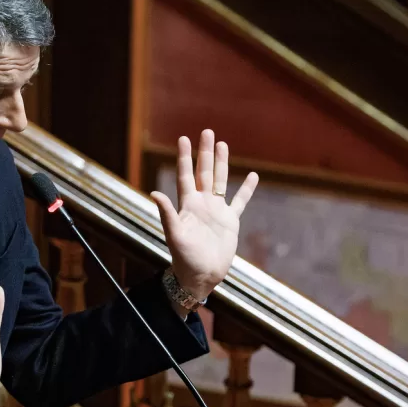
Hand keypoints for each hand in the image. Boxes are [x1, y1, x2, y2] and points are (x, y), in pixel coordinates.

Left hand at [151, 130, 258, 299]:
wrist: (201, 275)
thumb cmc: (184, 258)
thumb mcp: (175, 235)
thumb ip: (167, 214)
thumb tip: (155, 193)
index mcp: (187, 205)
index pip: (185, 175)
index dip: (184, 157)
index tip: (183, 138)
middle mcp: (201, 203)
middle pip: (204, 172)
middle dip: (205, 152)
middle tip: (207, 131)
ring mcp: (216, 211)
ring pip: (220, 181)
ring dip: (222, 163)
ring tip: (223, 144)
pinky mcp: (230, 221)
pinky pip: (240, 201)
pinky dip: (246, 189)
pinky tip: (252, 176)